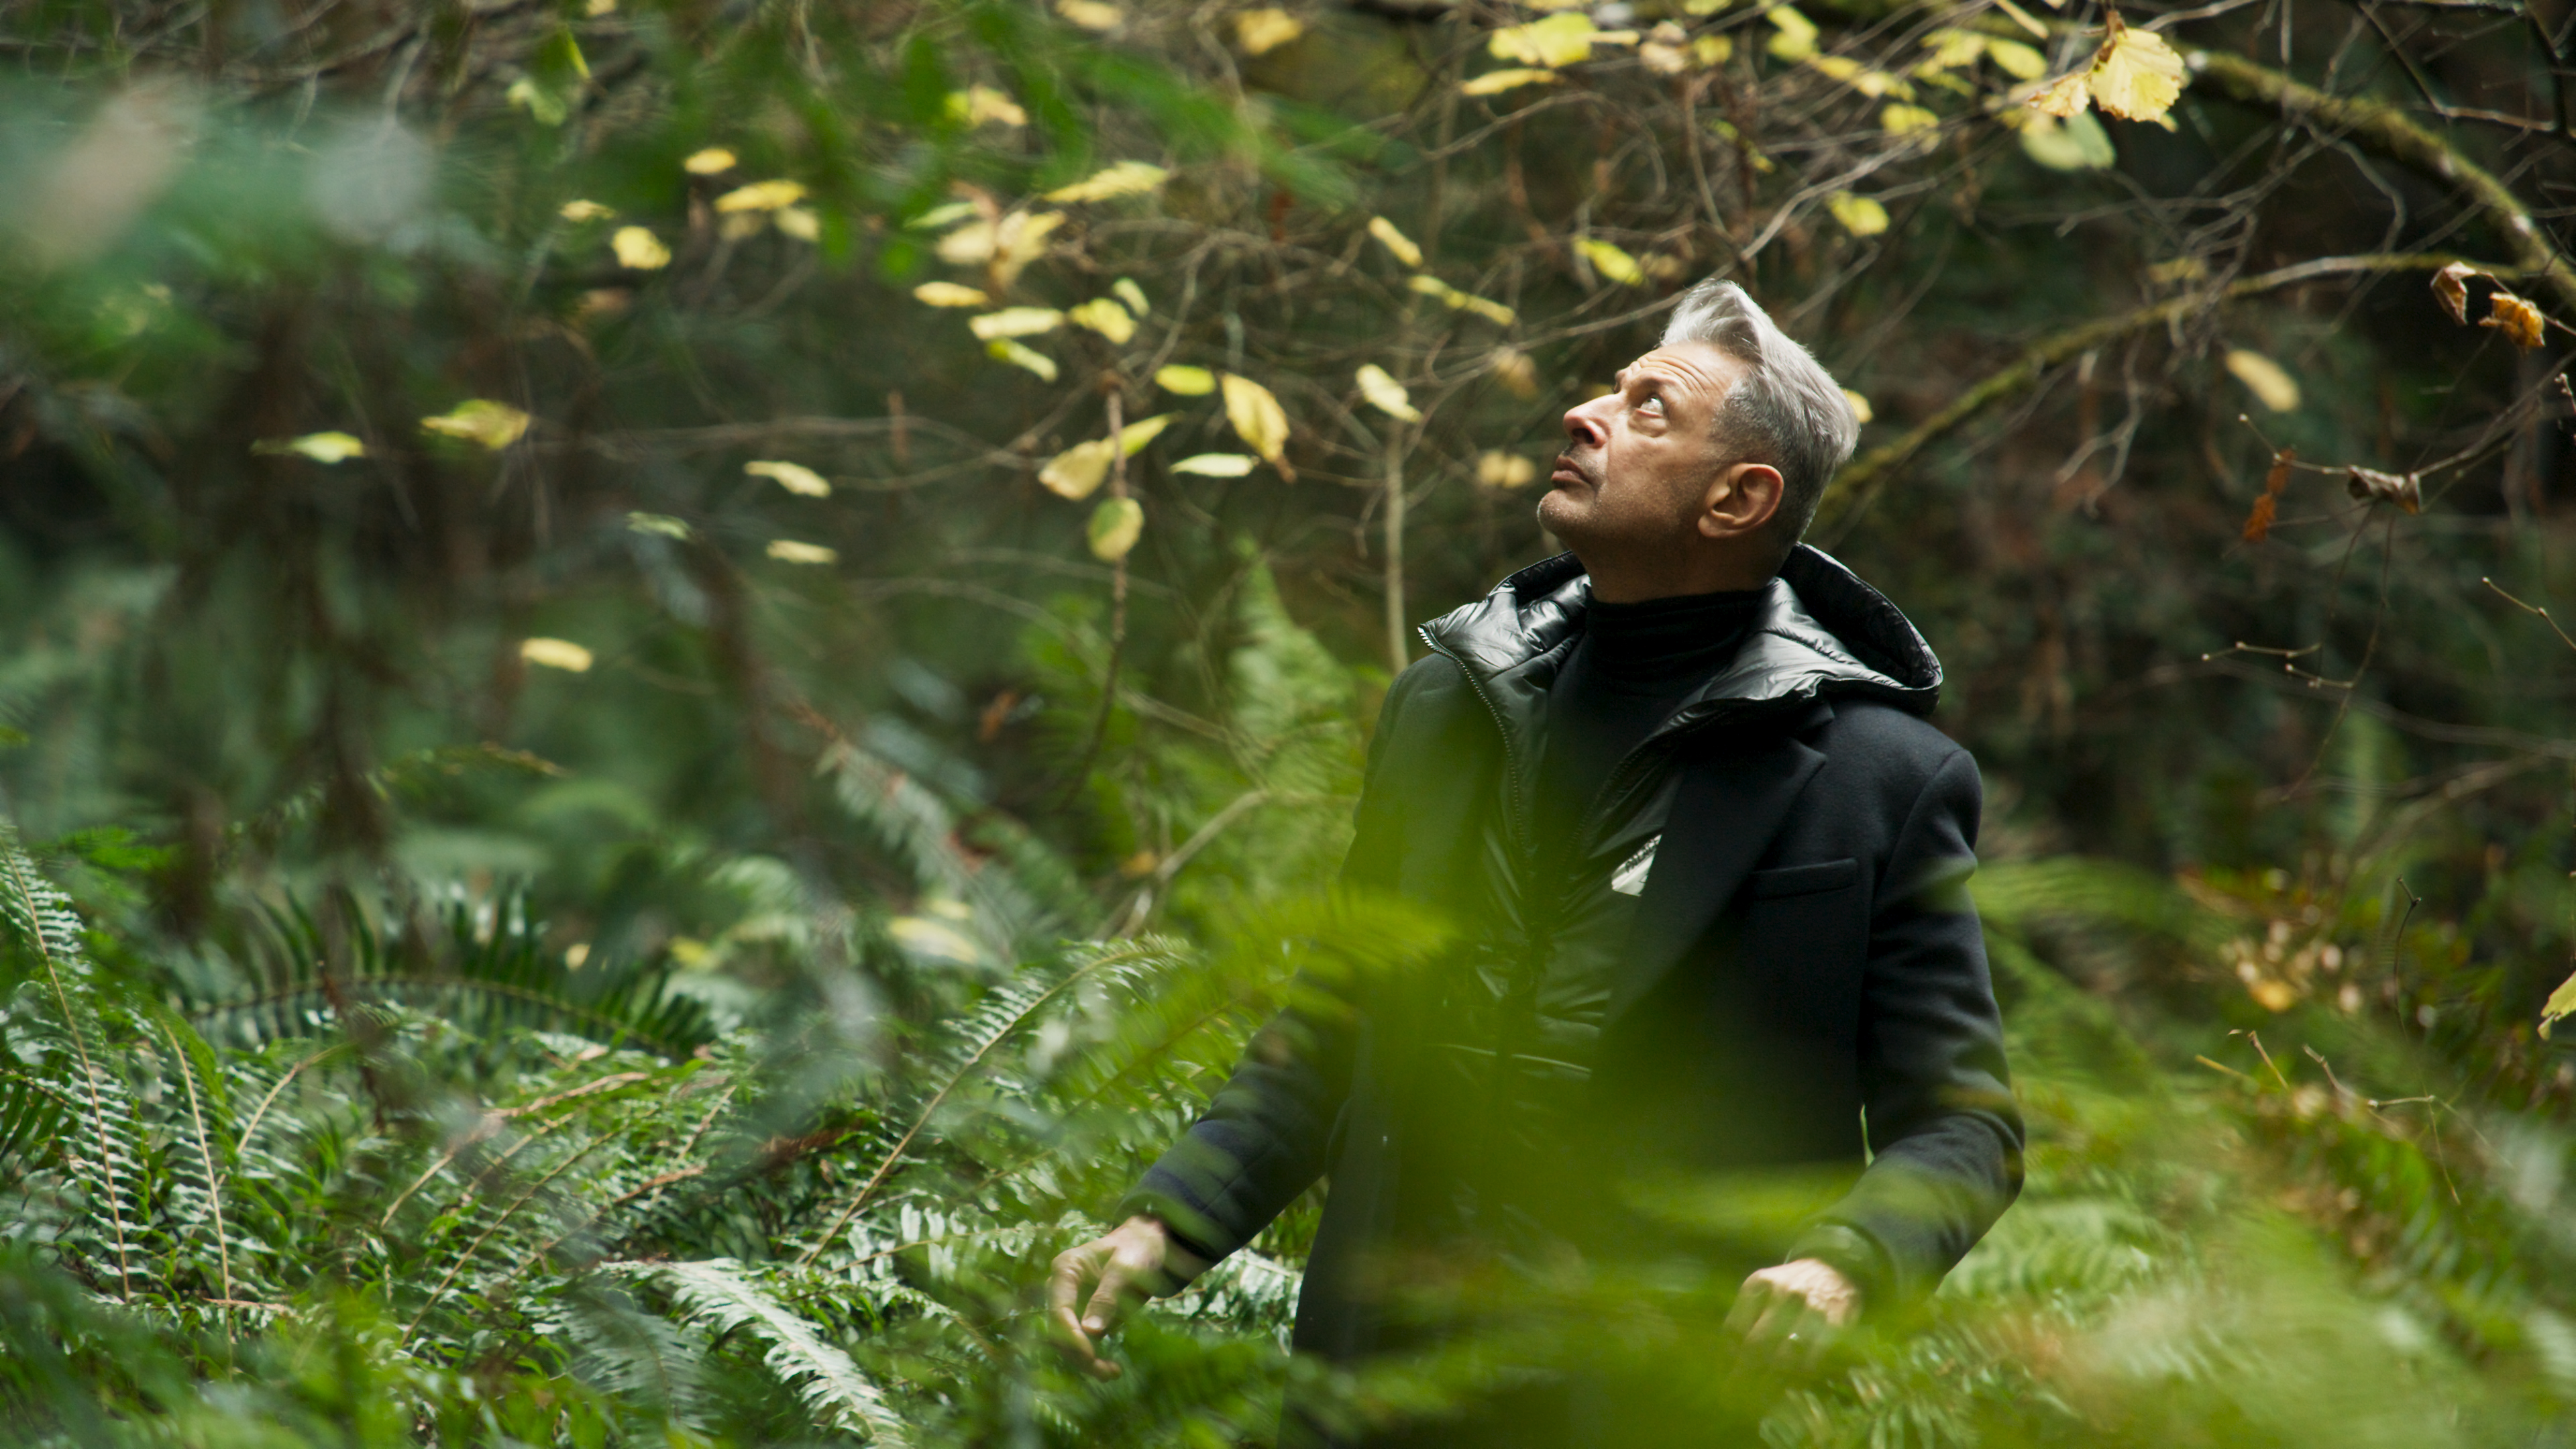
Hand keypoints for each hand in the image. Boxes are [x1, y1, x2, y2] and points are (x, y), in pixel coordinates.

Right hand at [1046, 1215, 1187, 1379]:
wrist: (1149, 1247)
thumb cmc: (1138, 1250)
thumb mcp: (1126, 1270)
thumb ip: (1108, 1297)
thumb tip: (1091, 1331)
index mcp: (1066, 1268)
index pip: (1059, 1308)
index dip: (1070, 1335)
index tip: (1090, 1354)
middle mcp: (1061, 1288)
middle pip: (1058, 1330)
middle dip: (1078, 1354)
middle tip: (1107, 1372)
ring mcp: (1071, 1305)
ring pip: (1066, 1342)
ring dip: (1085, 1362)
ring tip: (1113, 1374)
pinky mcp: (1083, 1319)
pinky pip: (1081, 1344)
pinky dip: (1093, 1360)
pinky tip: (1112, 1370)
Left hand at [1721, 1258, 1859, 1387]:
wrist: (1835, 1269)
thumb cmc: (1790, 1286)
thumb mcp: (1763, 1289)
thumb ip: (1746, 1317)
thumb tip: (1728, 1357)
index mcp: (1758, 1284)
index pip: (1735, 1329)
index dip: (1728, 1357)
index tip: (1725, 1376)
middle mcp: (1781, 1292)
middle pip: (1756, 1344)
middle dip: (1744, 1375)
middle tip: (1736, 1396)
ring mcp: (1809, 1307)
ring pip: (1784, 1355)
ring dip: (1771, 1381)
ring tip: (1761, 1398)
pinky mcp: (1833, 1322)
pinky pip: (1812, 1358)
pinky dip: (1799, 1376)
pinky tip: (1791, 1385)